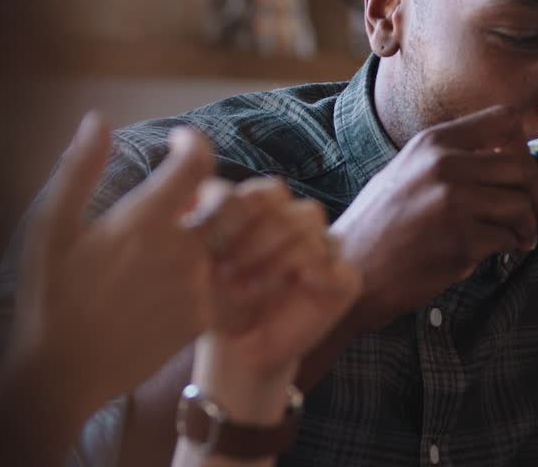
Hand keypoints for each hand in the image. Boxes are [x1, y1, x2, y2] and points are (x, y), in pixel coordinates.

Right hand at [7, 113, 216, 417]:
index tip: (179, 142)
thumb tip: (97, 120)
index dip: (192, 143)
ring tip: (202, 232)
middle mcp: (178, 251)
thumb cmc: (50, 296)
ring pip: (241, 243)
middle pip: (231, 201)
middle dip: (215, 190)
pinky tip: (211, 272)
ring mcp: (195, 287)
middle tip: (192, 195)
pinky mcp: (203, 319)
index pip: (194, 164)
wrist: (62, 372)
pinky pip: (239, 287)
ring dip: (229, 231)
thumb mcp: (50, 228)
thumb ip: (78, 170)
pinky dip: (236, 274)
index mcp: (142, 222)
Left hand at [188, 179, 361, 421]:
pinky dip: (319, 272)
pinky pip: (342, 268)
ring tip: (246, 289)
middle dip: (256, 238)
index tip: (210, 247)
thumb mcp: (195, 264)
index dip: (239, 211)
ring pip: (315, 229)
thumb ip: (200, 220)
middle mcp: (294, 225)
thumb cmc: (212, 304)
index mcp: (262, 211)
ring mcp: (321, 251)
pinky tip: (295, 283)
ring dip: (279, 257)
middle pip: (291, 207)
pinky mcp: (340, 282)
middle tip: (224, 273)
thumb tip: (201, 183)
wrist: (236, 353)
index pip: (265, 191)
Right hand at [329, 105, 537, 330]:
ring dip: (527, 227)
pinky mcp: (459, 241)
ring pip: (520, 205)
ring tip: (518, 240)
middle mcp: (444, 165)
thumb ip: (454, 162)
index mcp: (433, 142)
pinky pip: (506, 240)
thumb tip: (511, 162)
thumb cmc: (380, 227)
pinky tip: (486, 255)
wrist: (350, 272)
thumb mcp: (408, 173)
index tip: (528, 172)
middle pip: (522, 167)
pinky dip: (505, 249)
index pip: (505, 119)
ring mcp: (452, 202)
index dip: (525, 147)